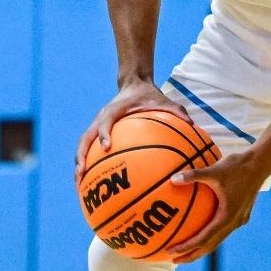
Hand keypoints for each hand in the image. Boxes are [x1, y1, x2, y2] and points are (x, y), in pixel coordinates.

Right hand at [74, 79, 191, 179]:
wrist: (134, 84)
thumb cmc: (149, 95)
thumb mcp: (164, 100)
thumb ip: (177, 111)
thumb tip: (191, 124)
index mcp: (114, 110)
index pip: (105, 121)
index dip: (104, 134)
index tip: (107, 148)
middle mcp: (102, 118)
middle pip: (85, 139)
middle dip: (81, 157)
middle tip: (81, 175)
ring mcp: (97, 125)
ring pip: (83, 146)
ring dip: (79, 164)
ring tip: (79, 185)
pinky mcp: (98, 132)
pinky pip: (89, 149)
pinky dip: (87, 164)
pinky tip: (91, 183)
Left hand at [167, 149, 270, 262]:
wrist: (261, 164)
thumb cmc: (238, 166)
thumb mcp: (214, 170)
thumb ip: (193, 175)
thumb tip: (172, 179)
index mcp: (227, 216)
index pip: (204, 239)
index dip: (187, 248)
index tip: (171, 252)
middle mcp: (234, 222)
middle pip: (210, 246)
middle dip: (192, 255)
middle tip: (174, 260)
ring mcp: (239, 219)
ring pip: (218, 239)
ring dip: (201, 247)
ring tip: (185, 250)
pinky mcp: (241, 214)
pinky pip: (223, 228)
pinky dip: (210, 234)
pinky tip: (201, 227)